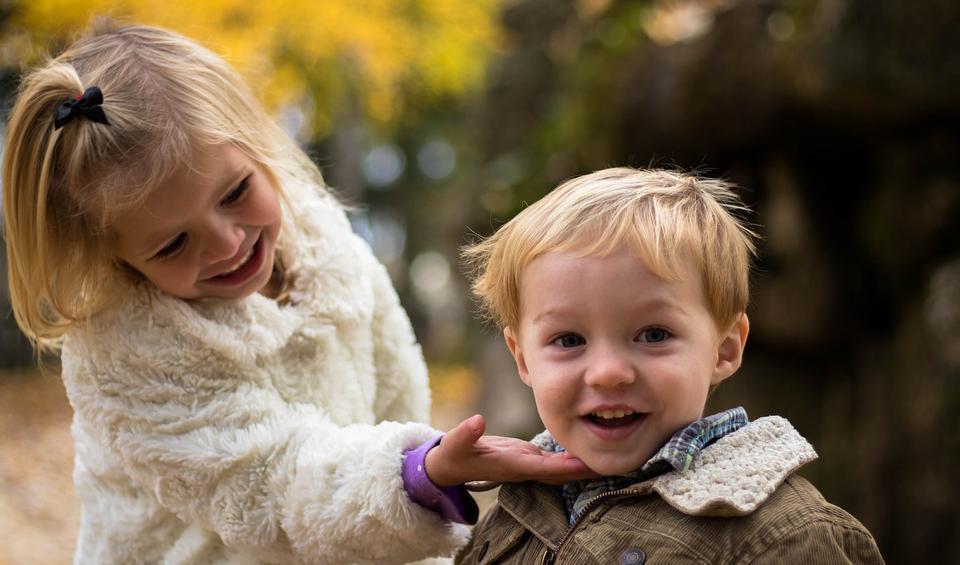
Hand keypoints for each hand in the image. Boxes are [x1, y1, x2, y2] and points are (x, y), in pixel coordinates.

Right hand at [424, 414, 597, 486]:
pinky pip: (557, 460)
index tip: (589, 461)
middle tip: (617, 461)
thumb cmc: (453, 455)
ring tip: (613, 453)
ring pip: (563, 467)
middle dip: (587, 469)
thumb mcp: (455, 443)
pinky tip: (590, 446)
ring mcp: (529, 464)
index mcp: (512, 466)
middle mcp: (526, 468)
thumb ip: (464, 433)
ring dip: (585, 463)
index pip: (545, 469)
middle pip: (563, 473)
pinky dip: (574, 456)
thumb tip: (476, 420)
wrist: (451, 466)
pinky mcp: (529, 456)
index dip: (567, 467)